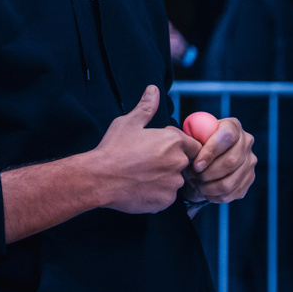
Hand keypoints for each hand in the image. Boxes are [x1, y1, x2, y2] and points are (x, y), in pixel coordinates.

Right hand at [90, 86, 200, 213]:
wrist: (99, 178)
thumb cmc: (113, 149)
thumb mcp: (129, 123)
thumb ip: (146, 107)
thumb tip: (153, 90)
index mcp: (174, 142)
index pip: (193, 145)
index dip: (178, 146)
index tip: (161, 148)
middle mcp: (178, 162)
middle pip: (184, 163)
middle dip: (170, 162)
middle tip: (147, 162)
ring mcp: (173, 184)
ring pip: (174, 181)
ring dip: (164, 178)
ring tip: (142, 175)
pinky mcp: (165, 201)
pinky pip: (166, 196)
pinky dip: (157, 193)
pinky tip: (140, 187)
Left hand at [182, 117, 255, 204]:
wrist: (205, 163)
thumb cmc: (196, 148)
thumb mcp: (189, 139)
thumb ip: (184, 136)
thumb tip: (173, 134)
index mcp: (232, 126)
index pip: (226, 137)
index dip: (211, 152)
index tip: (196, 165)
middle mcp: (246, 141)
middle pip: (231, 161)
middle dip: (208, 173)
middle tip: (193, 177)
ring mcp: (250, 161)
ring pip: (231, 181)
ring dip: (210, 187)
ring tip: (197, 184)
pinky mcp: (249, 178)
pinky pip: (233, 193)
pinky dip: (216, 196)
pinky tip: (205, 191)